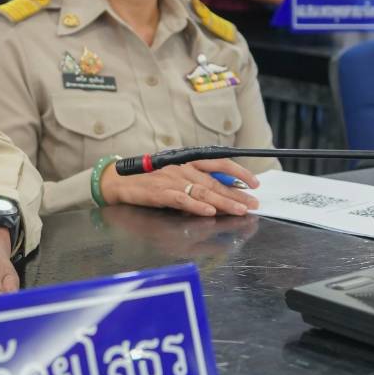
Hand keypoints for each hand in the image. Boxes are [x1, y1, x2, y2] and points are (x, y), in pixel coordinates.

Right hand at [99, 158, 259, 217]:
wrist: (118, 181)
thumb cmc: (148, 180)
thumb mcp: (175, 177)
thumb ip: (195, 182)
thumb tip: (221, 193)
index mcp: (187, 162)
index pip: (218, 164)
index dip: (238, 173)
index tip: (254, 184)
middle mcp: (182, 169)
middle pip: (214, 182)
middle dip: (236, 194)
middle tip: (253, 204)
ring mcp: (171, 180)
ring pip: (202, 191)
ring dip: (223, 201)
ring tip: (239, 210)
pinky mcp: (159, 192)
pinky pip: (182, 199)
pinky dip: (196, 206)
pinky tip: (209, 212)